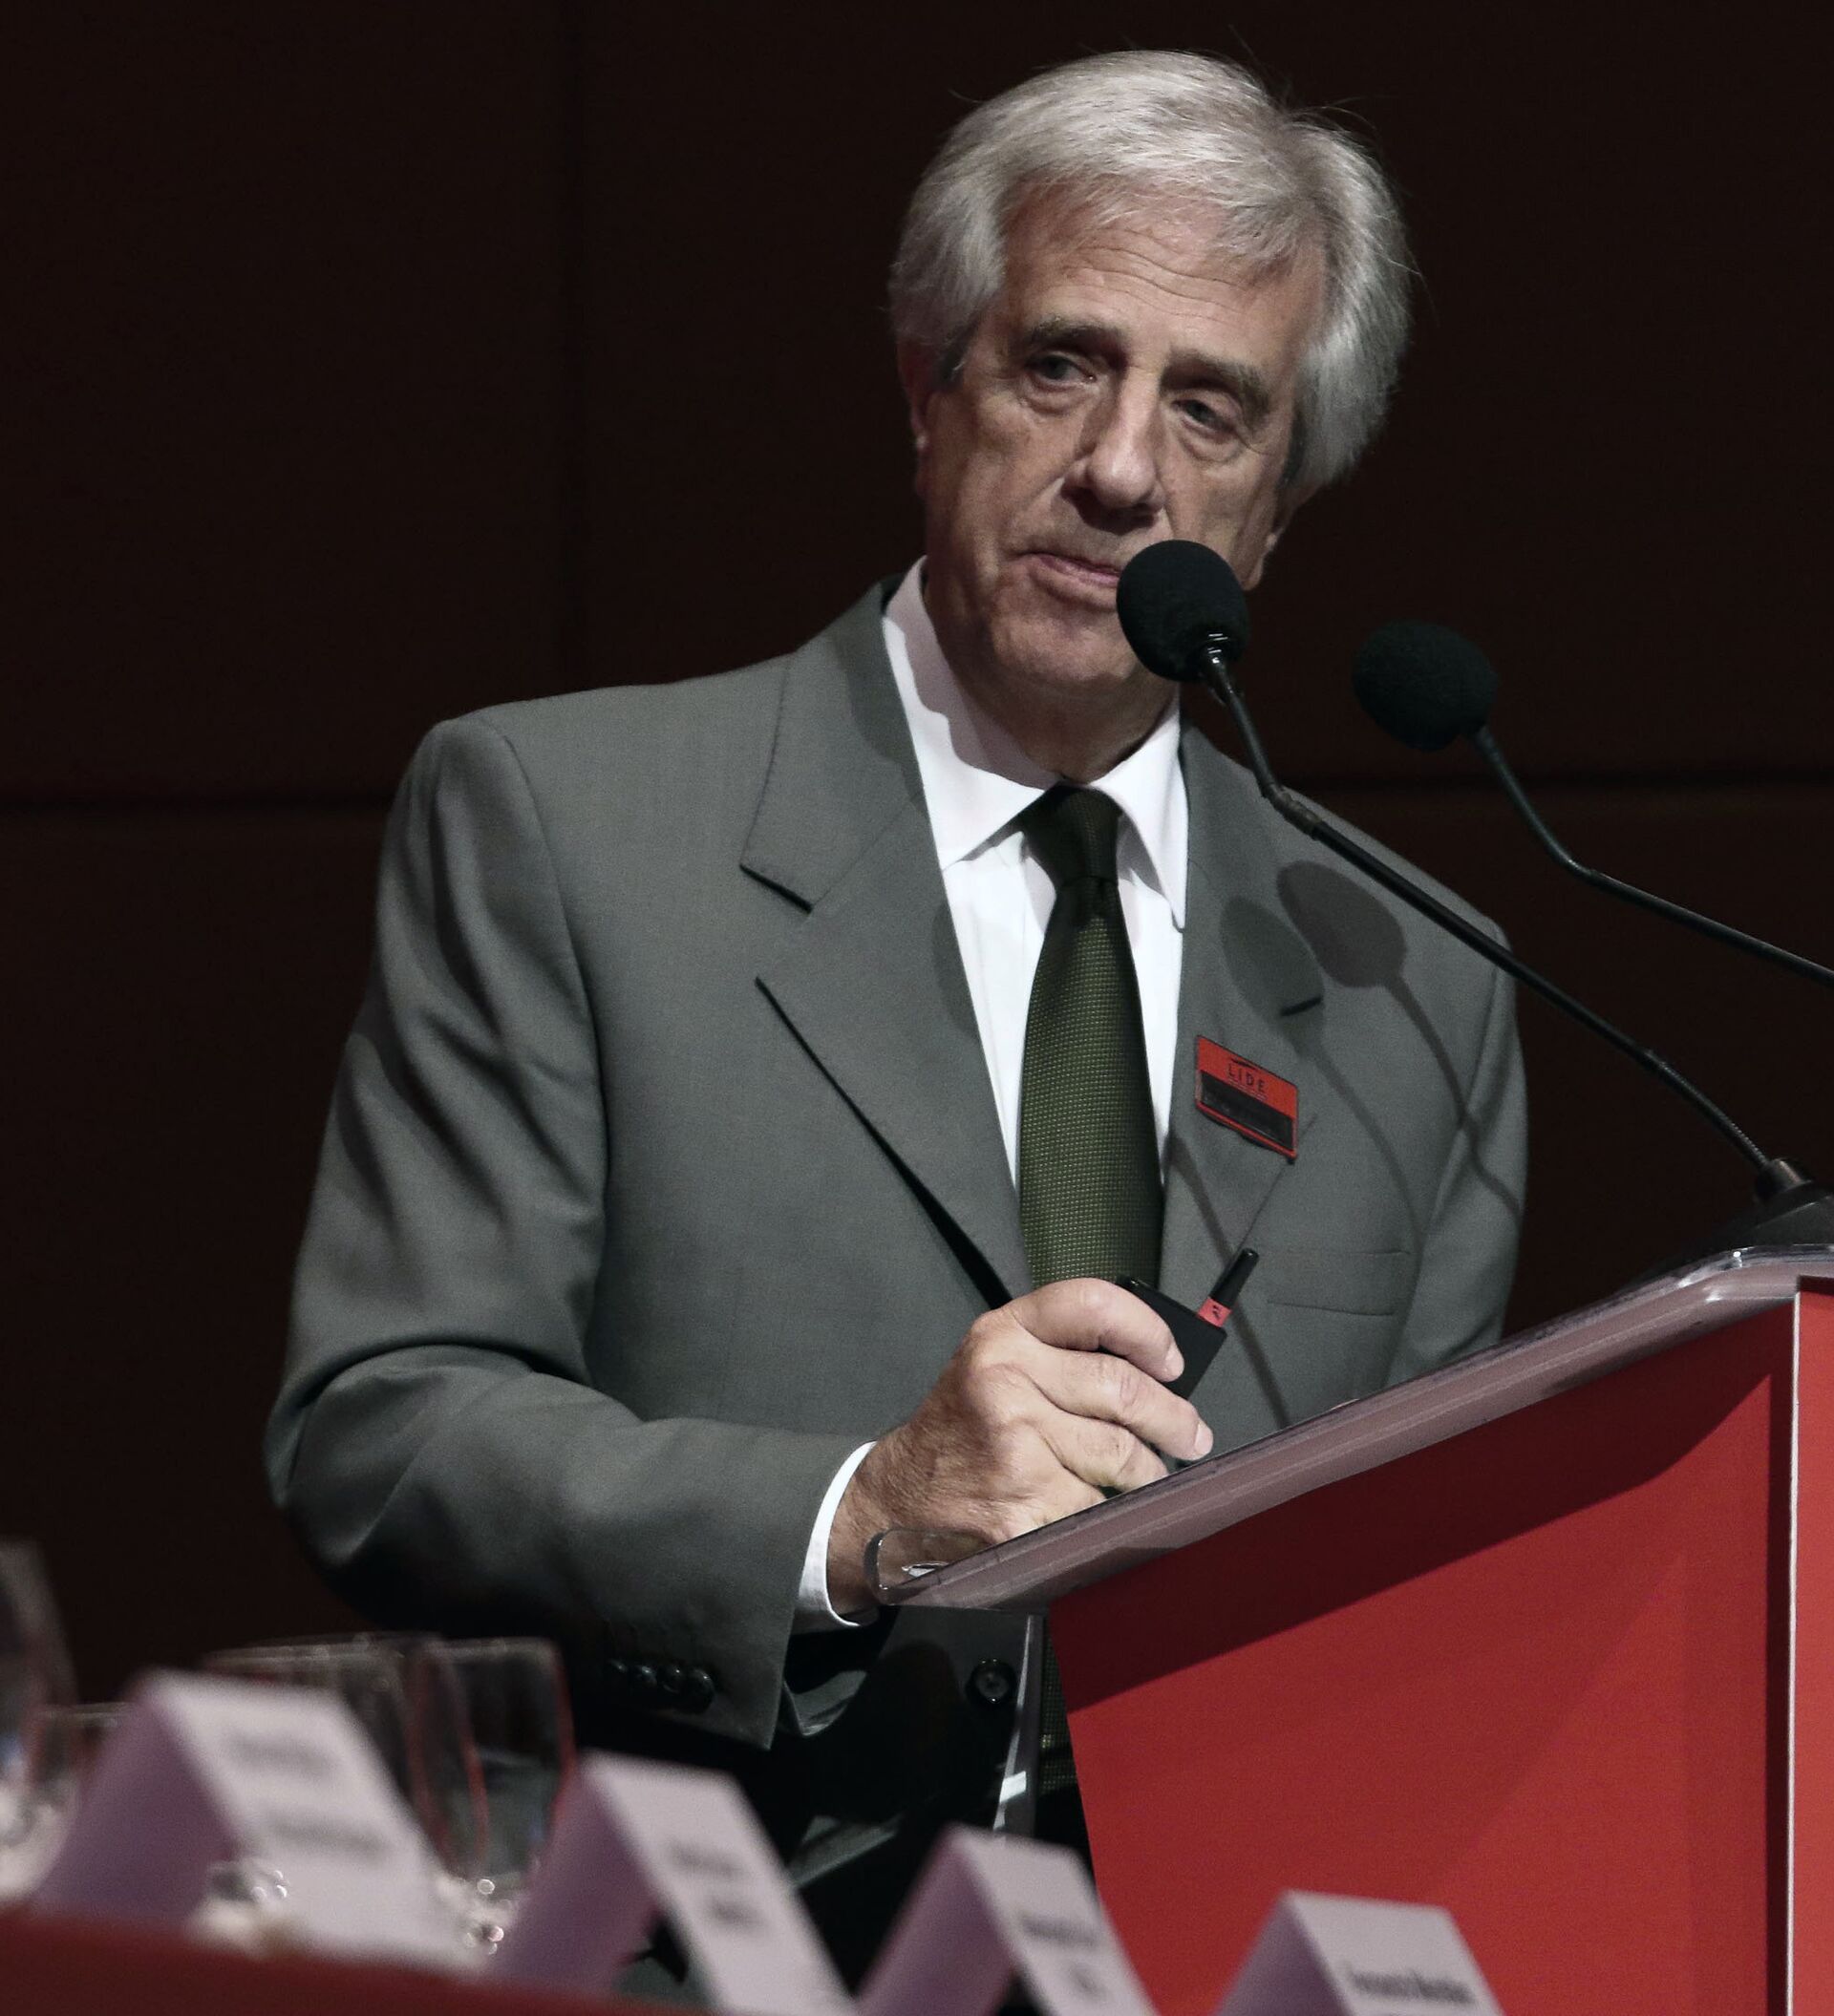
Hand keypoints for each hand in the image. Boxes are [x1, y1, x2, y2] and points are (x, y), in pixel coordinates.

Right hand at [826, 1278, 1213, 1613]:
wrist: (897, 1500)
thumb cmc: (963, 1431)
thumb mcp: (995, 1366)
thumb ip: (1060, 1356)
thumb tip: (1158, 1376)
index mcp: (1002, 1334)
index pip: (1092, 1304)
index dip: (1147, 1330)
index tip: (1172, 1364)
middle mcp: (1004, 1378)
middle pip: (1124, 1388)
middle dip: (1174, 1419)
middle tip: (1192, 1436)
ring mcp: (1013, 1442)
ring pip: (1121, 1455)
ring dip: (1149, 1474)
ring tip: (1150, 1478)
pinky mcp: (1022, 1502)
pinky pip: (1098, 1506)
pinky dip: (1110, 1514)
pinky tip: (1099, 1511)